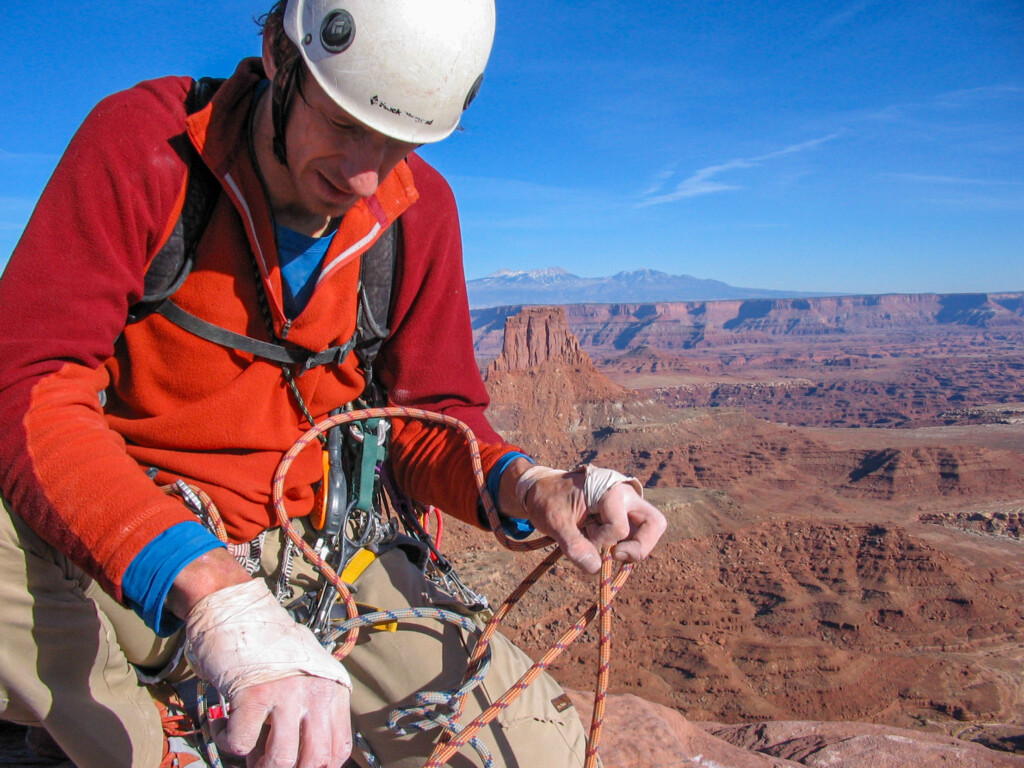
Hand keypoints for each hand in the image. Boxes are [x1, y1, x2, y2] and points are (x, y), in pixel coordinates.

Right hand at [181, 577, 354, 766]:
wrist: (236, 611)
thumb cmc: (267, 643)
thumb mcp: (304, 671)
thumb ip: (310, 707)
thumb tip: (301, 754)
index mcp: (333, 688)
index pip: (339, 749)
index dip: (315, 766)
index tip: (296, 762)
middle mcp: (316, 692)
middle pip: (315, 760)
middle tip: (267, 760)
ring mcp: (287, 693)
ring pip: (281, 760)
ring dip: (259, 763)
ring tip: (247, 748)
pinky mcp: (253, 694)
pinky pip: (241, 744)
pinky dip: (228, 744)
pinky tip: (224, 726)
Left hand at [502, 460, 666, 573]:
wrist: (539, 490)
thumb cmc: (547, 500)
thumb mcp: (554, 521)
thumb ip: (573, 544)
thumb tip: (596, 569)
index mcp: (610, 491)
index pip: (620, 528)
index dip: (602, 542)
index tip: (583, 536)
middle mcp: (625, 496)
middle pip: (655, 524)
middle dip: (639, 547)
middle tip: (615, 556)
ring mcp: (627, 507)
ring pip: (649, 532)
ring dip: (631, 548)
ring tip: (606, 549)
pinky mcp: (623, 518)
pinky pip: (636, 537)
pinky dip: (624, 548)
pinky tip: (602, 546)